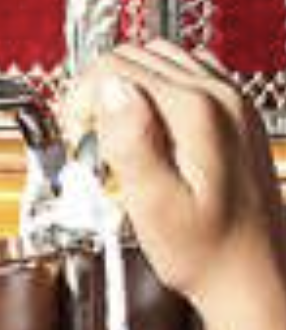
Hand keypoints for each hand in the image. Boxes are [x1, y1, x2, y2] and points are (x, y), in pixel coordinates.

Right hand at [74, 40, 285, 329]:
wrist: (251, 273)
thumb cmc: (205, 251)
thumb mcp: (152, 204)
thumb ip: (130, 140)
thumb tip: (108, 89)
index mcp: (197, 112)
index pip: (116, 68)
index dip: (82, 100)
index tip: (78, 139)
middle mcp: (220, 97)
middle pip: (135, 56)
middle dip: (98, 93)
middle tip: (91, 143)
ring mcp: (232, 102)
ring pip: (158, 59)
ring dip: (124, 90)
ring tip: (115, 137)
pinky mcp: (234, 114)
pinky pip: (184, 75)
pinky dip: (154, 93)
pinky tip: (146, 132)